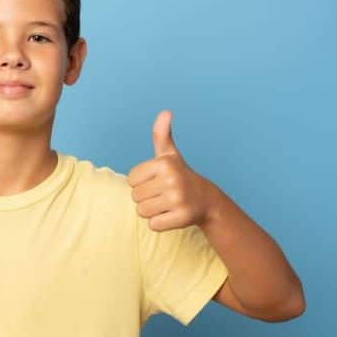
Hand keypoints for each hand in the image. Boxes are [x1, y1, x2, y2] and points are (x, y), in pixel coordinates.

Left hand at [127, 110, 217, 231]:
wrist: (206, 200)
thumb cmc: (180, 175)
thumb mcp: (170, 155)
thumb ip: (161, 134)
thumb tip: (165, 112)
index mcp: (164, 163)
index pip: (130, 180)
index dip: (141, 183)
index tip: (157, 181)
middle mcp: (172, 179)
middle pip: (135, 197)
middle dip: (146, 198)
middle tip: (164, 194)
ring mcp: (178, 199)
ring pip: (142, 211)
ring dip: (152, 211)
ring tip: (167, 204)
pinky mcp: (182, 217)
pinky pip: (153, 225)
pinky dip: (160, 223)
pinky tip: (172, 215)